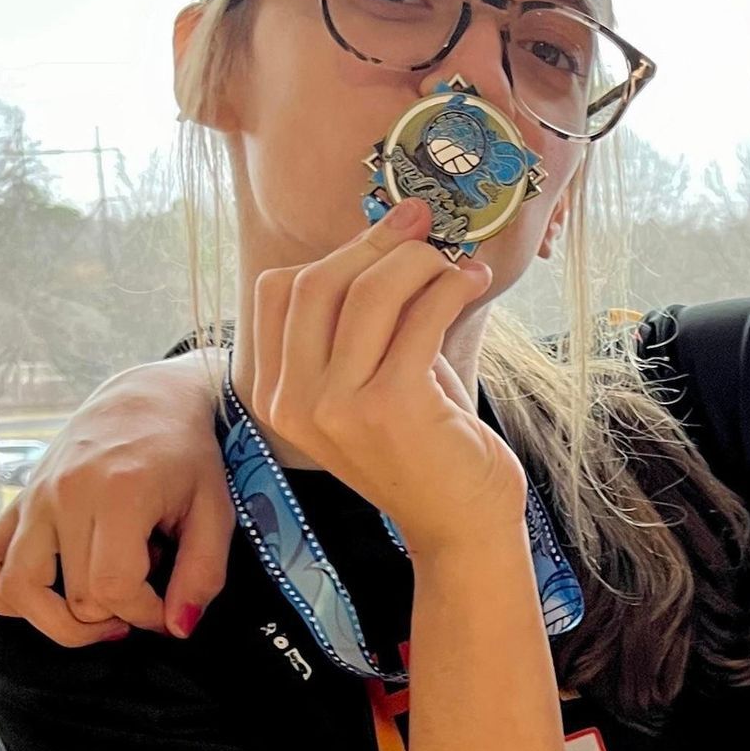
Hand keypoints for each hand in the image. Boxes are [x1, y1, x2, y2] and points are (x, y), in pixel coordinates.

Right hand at [0, 353, 234, 647]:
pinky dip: (6, 591)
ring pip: (15, 591)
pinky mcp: (16, 502)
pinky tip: (49, 592)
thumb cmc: (187, 455)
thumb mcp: (216, 511)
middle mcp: (64, 495)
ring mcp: (32, 498)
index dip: (145, 615)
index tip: (168, 606)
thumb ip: (203, 574)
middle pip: (74, 600)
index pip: (113, 590)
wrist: (148, 400)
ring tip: (95, 611)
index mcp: (117, 493)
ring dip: (57, 620)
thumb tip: (177, 627)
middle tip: (144, 590)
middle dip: (116, 615)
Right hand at [250, 198, 524, 556]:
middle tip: (426, 224)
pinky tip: (470, 284)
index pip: (280, 293)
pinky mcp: (390, 408)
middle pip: (317, 283)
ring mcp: (337, 408)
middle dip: (378, 243)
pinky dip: (448, 289)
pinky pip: (418, 319)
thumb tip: (394, 230)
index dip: (337, 251)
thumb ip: (365, 321)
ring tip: (455, 266)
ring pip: (368, 293)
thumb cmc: (426, 448)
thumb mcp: (375, 380)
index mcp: (278, 395)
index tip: (388, 230)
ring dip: (419, 263)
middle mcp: (295, 404)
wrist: (463, 526)